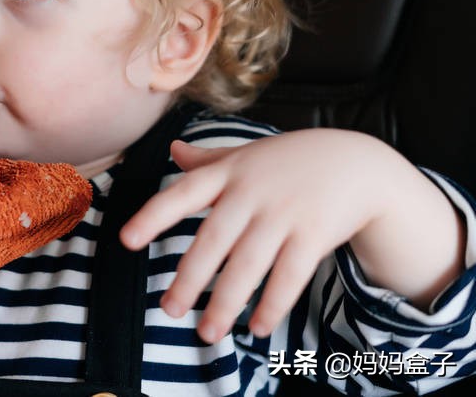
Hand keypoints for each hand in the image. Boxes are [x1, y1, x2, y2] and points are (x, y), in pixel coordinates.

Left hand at [119, 129, 446, 342]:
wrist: (358, 162)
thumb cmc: (291, 161)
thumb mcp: (247, 155)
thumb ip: (209, 160)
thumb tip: (173, 150)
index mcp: (228, 173)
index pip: (183, 193)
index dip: (153, 216)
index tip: (127, 240)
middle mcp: (251, 193)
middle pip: (213, 240)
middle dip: (189, 278)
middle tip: (169, 310)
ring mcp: (283, 213)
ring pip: (248, 264)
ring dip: (226, 302)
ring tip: (207, 333)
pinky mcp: (314, 234)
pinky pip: (290, 275)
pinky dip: (273, 304)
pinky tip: (256, 328)